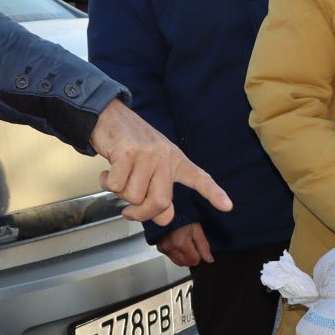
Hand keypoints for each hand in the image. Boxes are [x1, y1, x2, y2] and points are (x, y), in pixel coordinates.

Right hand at [89, 99, 232, 225]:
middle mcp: (165, 156)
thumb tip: (164, 218)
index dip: (213, 193)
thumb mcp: (151, 165)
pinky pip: (116, 186)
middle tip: (129, 212)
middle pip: (160, 203)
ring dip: (120, 194)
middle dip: (142, 214)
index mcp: (175, 159)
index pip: (199, 177)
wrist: (109, 116)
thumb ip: (159, 190)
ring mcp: (147, 153)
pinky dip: (107, 183)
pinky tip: (108, 170)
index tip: (228, 206)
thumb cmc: (130, 144)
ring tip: (119, 175)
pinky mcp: (127, 152)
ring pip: (134, 196)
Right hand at [157, 222, 213, 268]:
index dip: (198, 255)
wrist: (170, 211)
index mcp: (181, 243)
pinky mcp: (160, 248)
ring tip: (183, 242)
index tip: (197, 246)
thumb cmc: (184, 217)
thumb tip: (209, 260)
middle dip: (191, 256)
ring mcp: (164, 248)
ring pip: (178, 262)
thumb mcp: (197, 230)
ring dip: (183, 256)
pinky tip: (177, 243)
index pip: (194, 261)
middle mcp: (171, 248)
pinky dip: (176, 253)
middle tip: (191, 243)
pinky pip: (171, 257)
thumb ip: (203, 246)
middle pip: (186, 263)